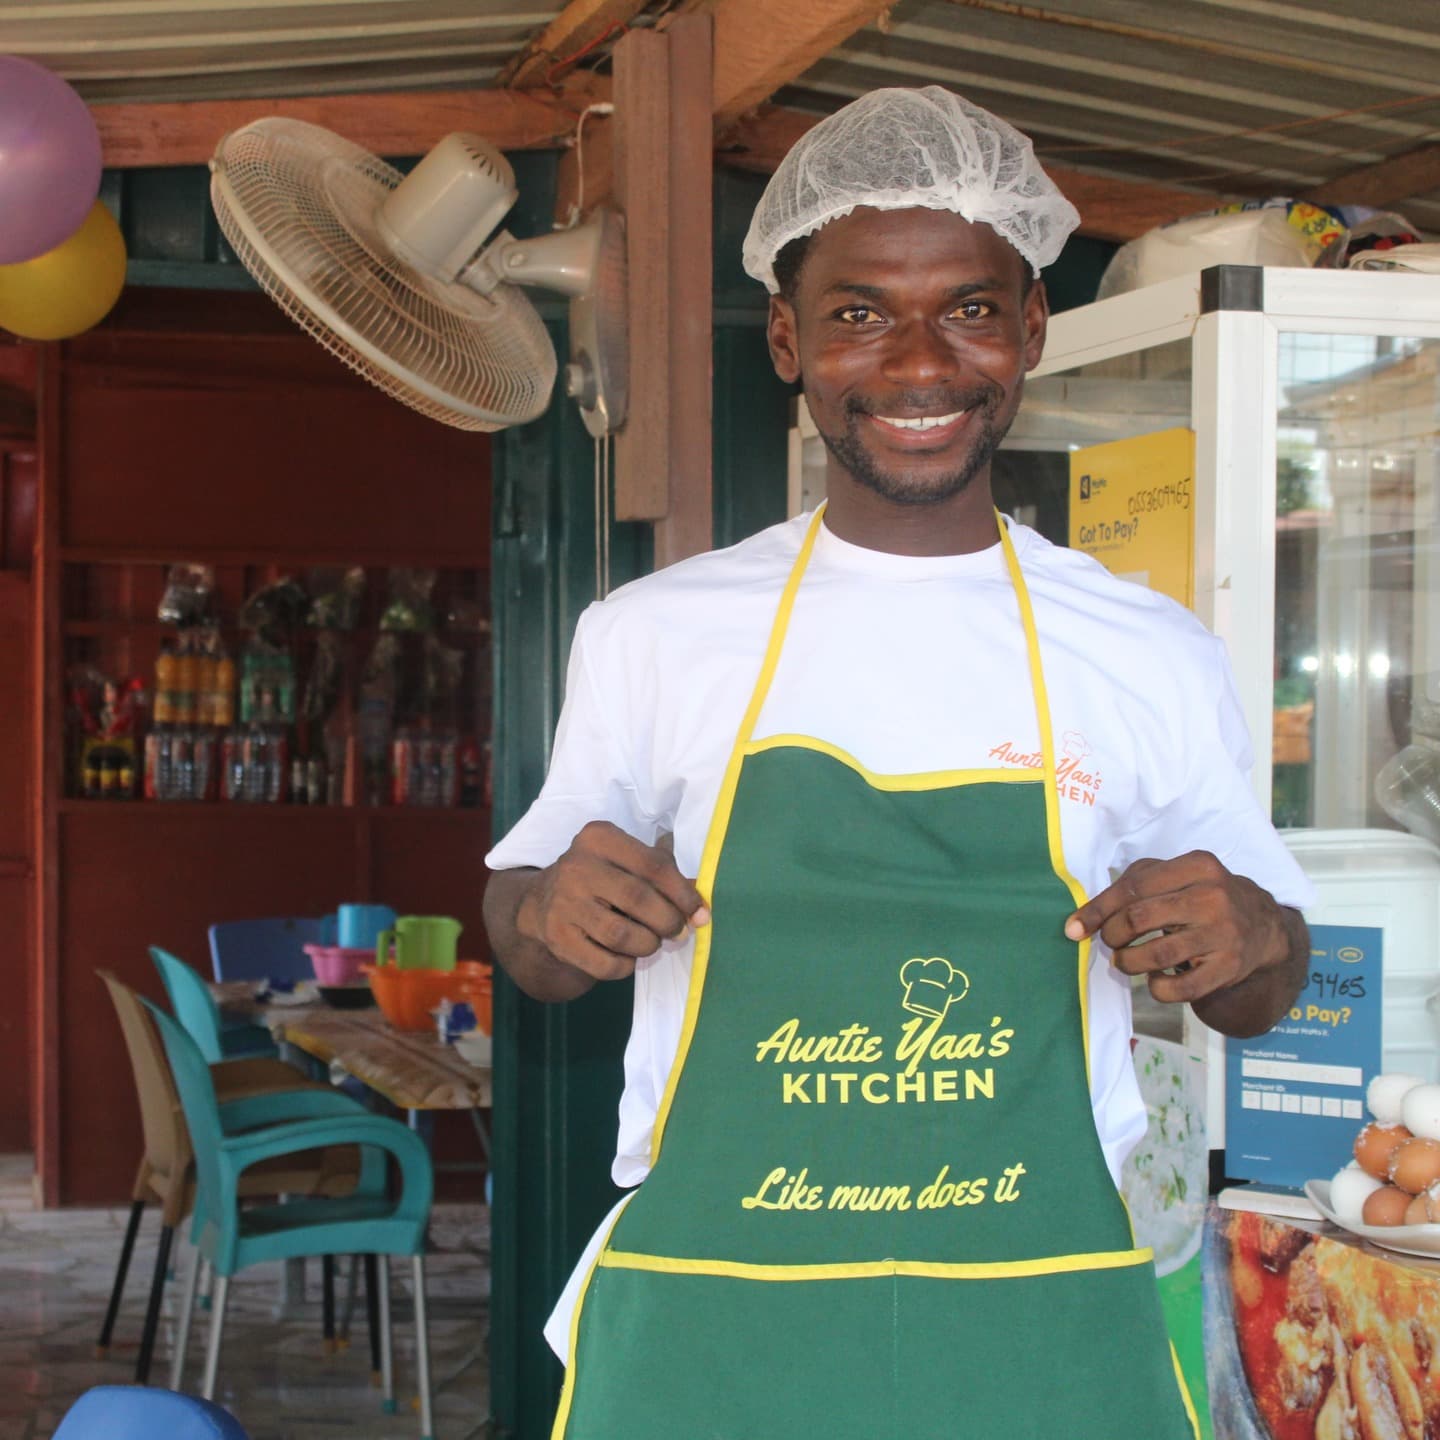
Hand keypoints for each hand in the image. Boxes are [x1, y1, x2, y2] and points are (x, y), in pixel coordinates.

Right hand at [516, 821, 709, 983]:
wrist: (541, 903)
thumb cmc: (600, 879)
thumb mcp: (626, 862)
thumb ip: (663, 876)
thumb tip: (700, 909)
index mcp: (599, 838)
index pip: (653, 865)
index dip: (683, 893)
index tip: (700, 914)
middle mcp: (577, 866)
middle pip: (639, 899)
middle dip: (668, 921)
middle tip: (678, 931)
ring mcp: (563, 903)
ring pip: (622, 935)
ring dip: (648, 945)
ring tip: (651, 942)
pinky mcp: (557, 938)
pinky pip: (605, 964)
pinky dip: (625, 965)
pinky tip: (627, 956)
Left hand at [1063, 851, 1292, 1006]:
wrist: (1262, 925)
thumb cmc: (1200, 896)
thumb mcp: (1173, 876)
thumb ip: (1129, 887)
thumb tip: (1079, 922)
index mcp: (1197, 866)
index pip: (1133, 887)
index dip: (1097, 910)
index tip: (1074, 928)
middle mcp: (1214, 896)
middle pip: (1139, 919)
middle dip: (1112, 935)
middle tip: (1110, 942)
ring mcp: (1225, 934)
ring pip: (1156, 955)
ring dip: (1128, 963)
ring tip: (1125, 961)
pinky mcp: (1230, 968)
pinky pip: (1181, 988)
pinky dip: (1157, 987)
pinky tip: (1154, 979)